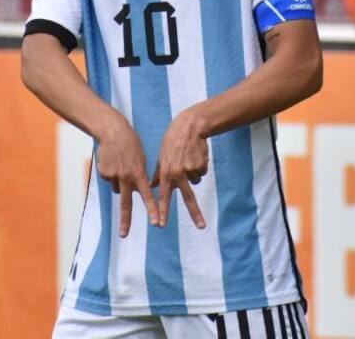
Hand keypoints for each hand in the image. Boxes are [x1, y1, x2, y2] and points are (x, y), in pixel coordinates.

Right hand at [95, 116, 160, 236]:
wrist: (113, 130)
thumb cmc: (131, 144)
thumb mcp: (141, 160)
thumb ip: (139, 177)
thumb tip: (133, 192)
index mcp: (138, 173)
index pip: (148, 195)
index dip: (153, 210)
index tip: (157, 223)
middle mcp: (126, 176)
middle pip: (126, 203)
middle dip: (126, 221)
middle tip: (124, 235)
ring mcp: (113, 175)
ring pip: (118, 189)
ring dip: (120, 182)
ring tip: (121, 164)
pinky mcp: (103, 172)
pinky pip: (109, 180)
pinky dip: (111, 173)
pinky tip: (112, 161)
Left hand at [150, 110, 207, 229]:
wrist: (190, 127)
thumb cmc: (172, 142)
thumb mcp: (161, 157)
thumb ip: (158, 174)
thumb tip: (152, 187)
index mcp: (166, 173)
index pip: (163, 196)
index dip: (162, 211)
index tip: (160, 225)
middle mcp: (178, 174)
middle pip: (188, 198)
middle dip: (196, 214)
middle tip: (202, 227)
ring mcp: (191, 170)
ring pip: (195, 182)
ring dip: (193, 174)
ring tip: (187, 158)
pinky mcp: (201, 165)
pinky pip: (201, 173)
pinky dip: (199, 167)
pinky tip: (195, 155)